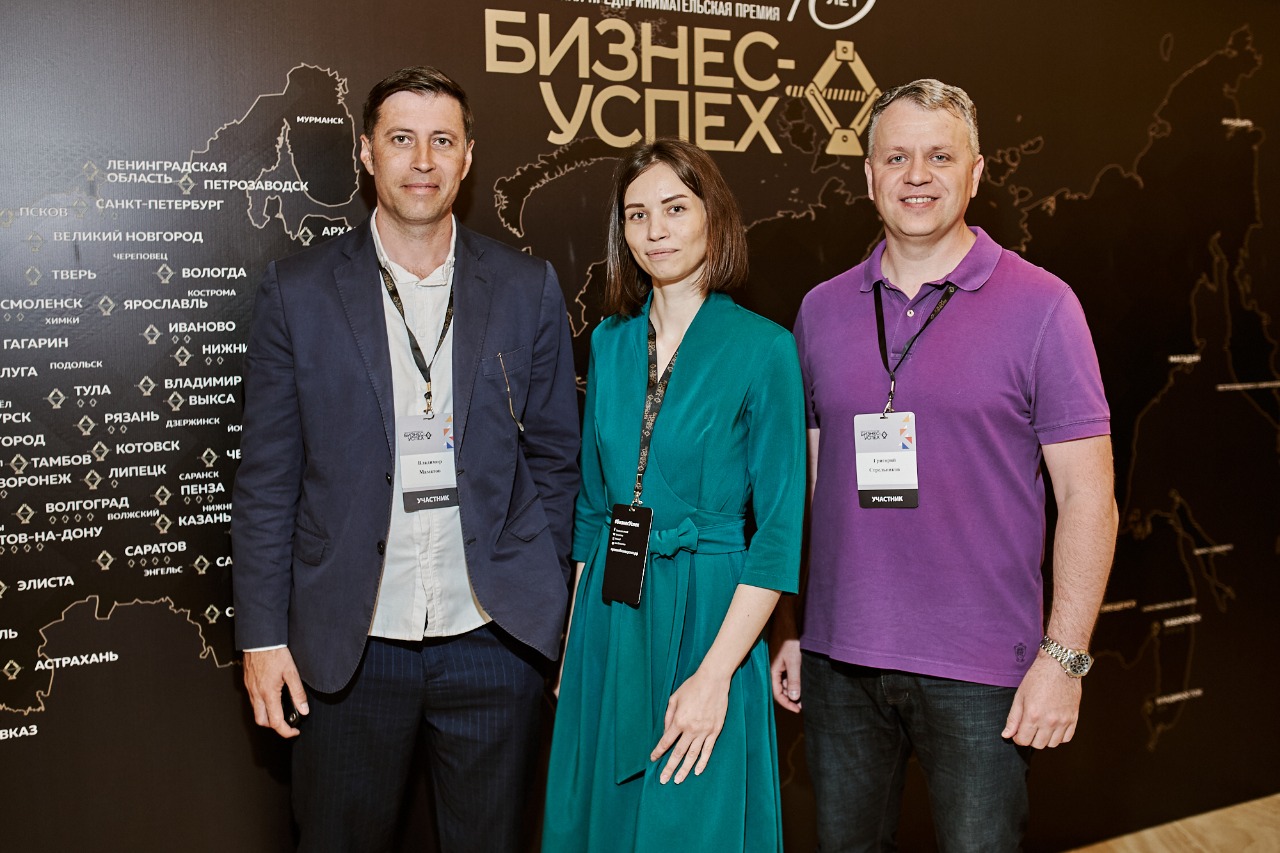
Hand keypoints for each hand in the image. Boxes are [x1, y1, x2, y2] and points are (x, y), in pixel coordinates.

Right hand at [243, 647, 307, 737]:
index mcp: (268, 693)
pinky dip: (262, 705)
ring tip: (281, 709)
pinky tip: (272, 697)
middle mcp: (256, 694)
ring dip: (267, 715)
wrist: (259, 639)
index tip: (294, 731)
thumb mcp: (291, 672)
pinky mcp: (248, 683)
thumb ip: (298, 693)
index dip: (286, 731)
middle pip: (262, 721)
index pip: (276, 721)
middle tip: (287, 722)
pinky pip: (253, 700)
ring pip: (256, 711)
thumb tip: (304, 709)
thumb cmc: (275, 653)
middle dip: (274, 726)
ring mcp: (250, 689)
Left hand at [649, 669, 730, 783]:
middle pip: (678, 753)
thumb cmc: (692, 687)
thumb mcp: (674, 698)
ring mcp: (704, 731)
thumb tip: (666, 732)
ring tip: (678, 780)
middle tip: (663, 780)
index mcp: (679, 721)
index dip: (658, 752)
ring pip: (693, 755)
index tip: (653, 759)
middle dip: (669, 767)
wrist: (713, 680)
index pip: (666, 742)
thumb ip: (668, 717)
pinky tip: (697, 771)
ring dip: (685, 769)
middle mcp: (691, 729)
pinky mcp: (715, 731)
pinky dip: (702, 762)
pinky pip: (708, 750)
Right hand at [769, 603, 801, 711]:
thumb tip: (794, 698)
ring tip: (808, 694)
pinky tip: (805, 681)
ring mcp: (779, 665)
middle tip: (805, 704)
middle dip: (793, 698)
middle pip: (782, 690)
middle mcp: (775, 670)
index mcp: (773, 672)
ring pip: (786, 682)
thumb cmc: (789, 641)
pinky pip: (789, 674)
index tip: (799, 710)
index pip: (778, 694)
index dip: (787, 704)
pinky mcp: (785, 660)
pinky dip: (796, 680)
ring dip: (795, 689)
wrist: (786, 623)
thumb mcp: (794, 662)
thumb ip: (794, 680)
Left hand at [1002, 654, 1081, 748]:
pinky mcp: (1074, 718)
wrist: (1059, 666)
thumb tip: (1006, 735)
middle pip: (1038, 745)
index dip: (1017, 738)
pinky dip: (1059, 736)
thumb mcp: (1020, 696)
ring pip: (1052, 744)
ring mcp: (1063, 721)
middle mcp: (1049, 721)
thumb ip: (1013, 718)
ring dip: (1044, 739)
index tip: (1017, 731)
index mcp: (1033, 715)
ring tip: (1041, 727)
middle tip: (1028, 728)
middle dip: (1030, 739)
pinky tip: (1053, 727)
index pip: (1023, 740)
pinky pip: (1067, 738)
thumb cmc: (1037, 678)